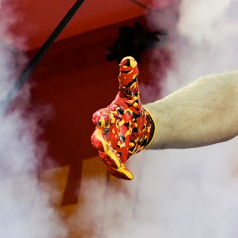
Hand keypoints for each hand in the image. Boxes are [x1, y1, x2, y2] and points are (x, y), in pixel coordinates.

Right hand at [90, 56, 154, 179]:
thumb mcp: (130, 95)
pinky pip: (116, 167)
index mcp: (107, 118)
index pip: (101, 118)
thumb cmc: (130, 111)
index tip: (101, 117)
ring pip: (107, 154)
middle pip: (98, 139)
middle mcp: (105, 134)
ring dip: (109, 158)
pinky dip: (120, 172)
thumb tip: (129, 59)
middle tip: (100, 143)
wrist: (138, 127)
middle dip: (99, 141)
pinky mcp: (120, 157)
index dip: (101, 118)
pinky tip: (128, 177)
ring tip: (114, 161)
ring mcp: (112, 146)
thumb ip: (128, 79)